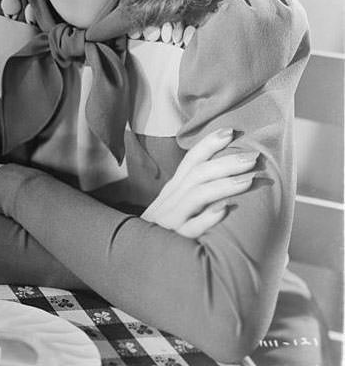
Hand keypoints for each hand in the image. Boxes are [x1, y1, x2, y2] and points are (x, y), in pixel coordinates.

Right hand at [141, 128, 257, 237]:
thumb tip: (232, 177)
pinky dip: (206, 218)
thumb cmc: (170, 233)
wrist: (140, 262)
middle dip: (225, 162)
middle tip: (253, 157)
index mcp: (173, 190)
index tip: (231, 131)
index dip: (208, 144)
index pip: (190, 161)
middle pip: (196, 174)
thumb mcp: (178, 207)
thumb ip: (197, 192)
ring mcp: (170, 220)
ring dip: (223, 185)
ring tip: (248, 179)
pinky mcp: (173, 242)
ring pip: (196, 196)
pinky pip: (190, 228)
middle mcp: (170, 200)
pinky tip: (225, 210)